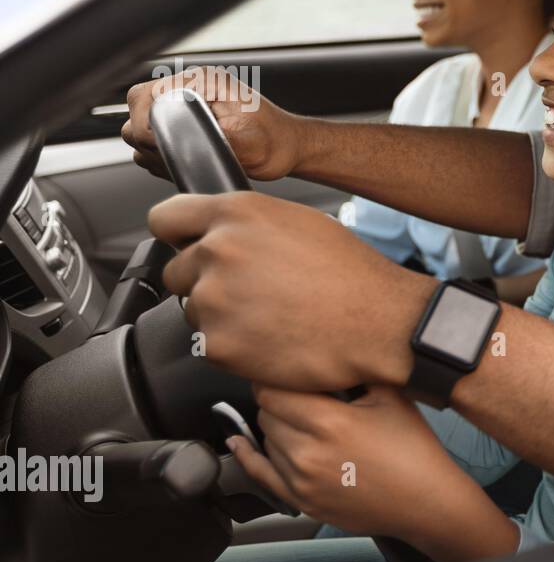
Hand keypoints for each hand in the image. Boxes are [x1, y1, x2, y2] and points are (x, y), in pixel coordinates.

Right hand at [122, 65, 311, 181]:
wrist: (290, 147)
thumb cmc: (276, 142)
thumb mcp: (247, 143)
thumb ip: (211, 136)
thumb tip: (180, 138)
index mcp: (202, 82)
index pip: (145, 95)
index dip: (144, 125)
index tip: (160, 146)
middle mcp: (190, 88)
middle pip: (136, 106)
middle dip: (145, 136)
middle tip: (170, 155)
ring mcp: (187, 104)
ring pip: (141, 123)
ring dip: (152, 146)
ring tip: (180, 159)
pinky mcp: (187, 121)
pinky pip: (155, 136)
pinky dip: (160, 152)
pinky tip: (182, 161)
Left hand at [148, 190, 427, 389]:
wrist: (380, 325)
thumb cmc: (353, 276)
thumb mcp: (299, 223)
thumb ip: (247, 224)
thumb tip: (221, 233)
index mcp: (237, 213)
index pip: (165, 218)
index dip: (178, 235)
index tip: (186, 247)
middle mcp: (218, 251)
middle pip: (177, 270)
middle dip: (205, 282)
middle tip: (250, 293)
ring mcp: (214, 300)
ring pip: (193, 310)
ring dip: (220, 317)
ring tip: (268, 318)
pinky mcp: (218, 344)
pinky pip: (208, 345)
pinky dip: (233, 347)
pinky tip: (269, 340)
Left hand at [231, 386, 444, 538]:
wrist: (426, 501)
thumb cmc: (413, 450)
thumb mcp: (391, 397)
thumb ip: (356, 372)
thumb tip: (330, 352)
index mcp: (329, 421)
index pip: (272, 391)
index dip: (275, 378)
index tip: (283, 372)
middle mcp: (308, 452)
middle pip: (266, 413)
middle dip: (279, 401)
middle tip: (301, 396)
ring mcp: (301, 481)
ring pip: (265, 439)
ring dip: (277, 426)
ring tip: (305, 422)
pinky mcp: (301, 501)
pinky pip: (260, 474)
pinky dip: (247, 456)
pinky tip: (238, 443)